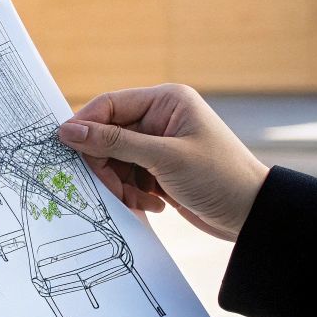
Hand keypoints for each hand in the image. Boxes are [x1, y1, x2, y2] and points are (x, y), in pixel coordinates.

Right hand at [56, 84, 268, 241]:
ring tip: (141, 201)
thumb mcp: (164, 158)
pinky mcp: (159, 169)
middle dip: (107, 167)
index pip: (110, 105)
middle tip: (113, 190)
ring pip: (115, 161)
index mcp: (165, 101)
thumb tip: (68, 130)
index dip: (85, 127)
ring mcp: (158, 145)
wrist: (251, 214)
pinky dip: (134, 194)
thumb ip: (114, 142)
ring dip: (121, 185)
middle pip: (107, 137)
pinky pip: (128, 178)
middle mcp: (160, 118)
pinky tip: (155, 205)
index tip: (65, 149)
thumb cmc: (219, 177)